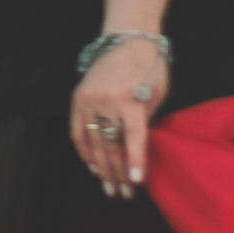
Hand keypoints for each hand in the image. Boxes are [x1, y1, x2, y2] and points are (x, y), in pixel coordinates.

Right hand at [71, 42, 164, 199]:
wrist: (128, 38)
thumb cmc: (150, 67)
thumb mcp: (156, 94)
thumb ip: (145, 121)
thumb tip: (137, 153)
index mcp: (130, 99)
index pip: (132, 137)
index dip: (135, 161)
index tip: (136, 182)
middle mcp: (106, 101)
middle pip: (111, 145)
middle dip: (118, 172)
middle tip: (124, 193)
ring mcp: (89, 99)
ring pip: (93, 142)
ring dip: (102, 168)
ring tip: (109, 188)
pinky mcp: (78, 98)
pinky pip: (77, 131)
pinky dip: (84, 150)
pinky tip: (92, 166)